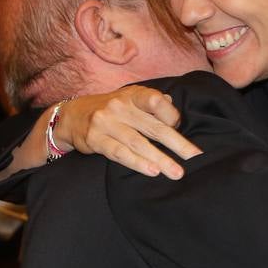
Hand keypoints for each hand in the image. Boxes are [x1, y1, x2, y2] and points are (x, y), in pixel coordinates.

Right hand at [56, 86, 201, 179]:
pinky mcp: (96, 139)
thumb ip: (151, 102)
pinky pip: (120, 153)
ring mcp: (107, 123)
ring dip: (160, 159)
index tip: (180, 128)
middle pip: (153, 126)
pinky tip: (152, 171)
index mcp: (133, 95)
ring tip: (176, 172)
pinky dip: (137, 163)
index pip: (157, 101)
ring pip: (138, 142)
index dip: (171, 115)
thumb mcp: (129, 99)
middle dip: (177, 144)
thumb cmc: (110, 109)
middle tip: (195, 157)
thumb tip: (172, 106)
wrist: (72, 116)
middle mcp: (120, 106)